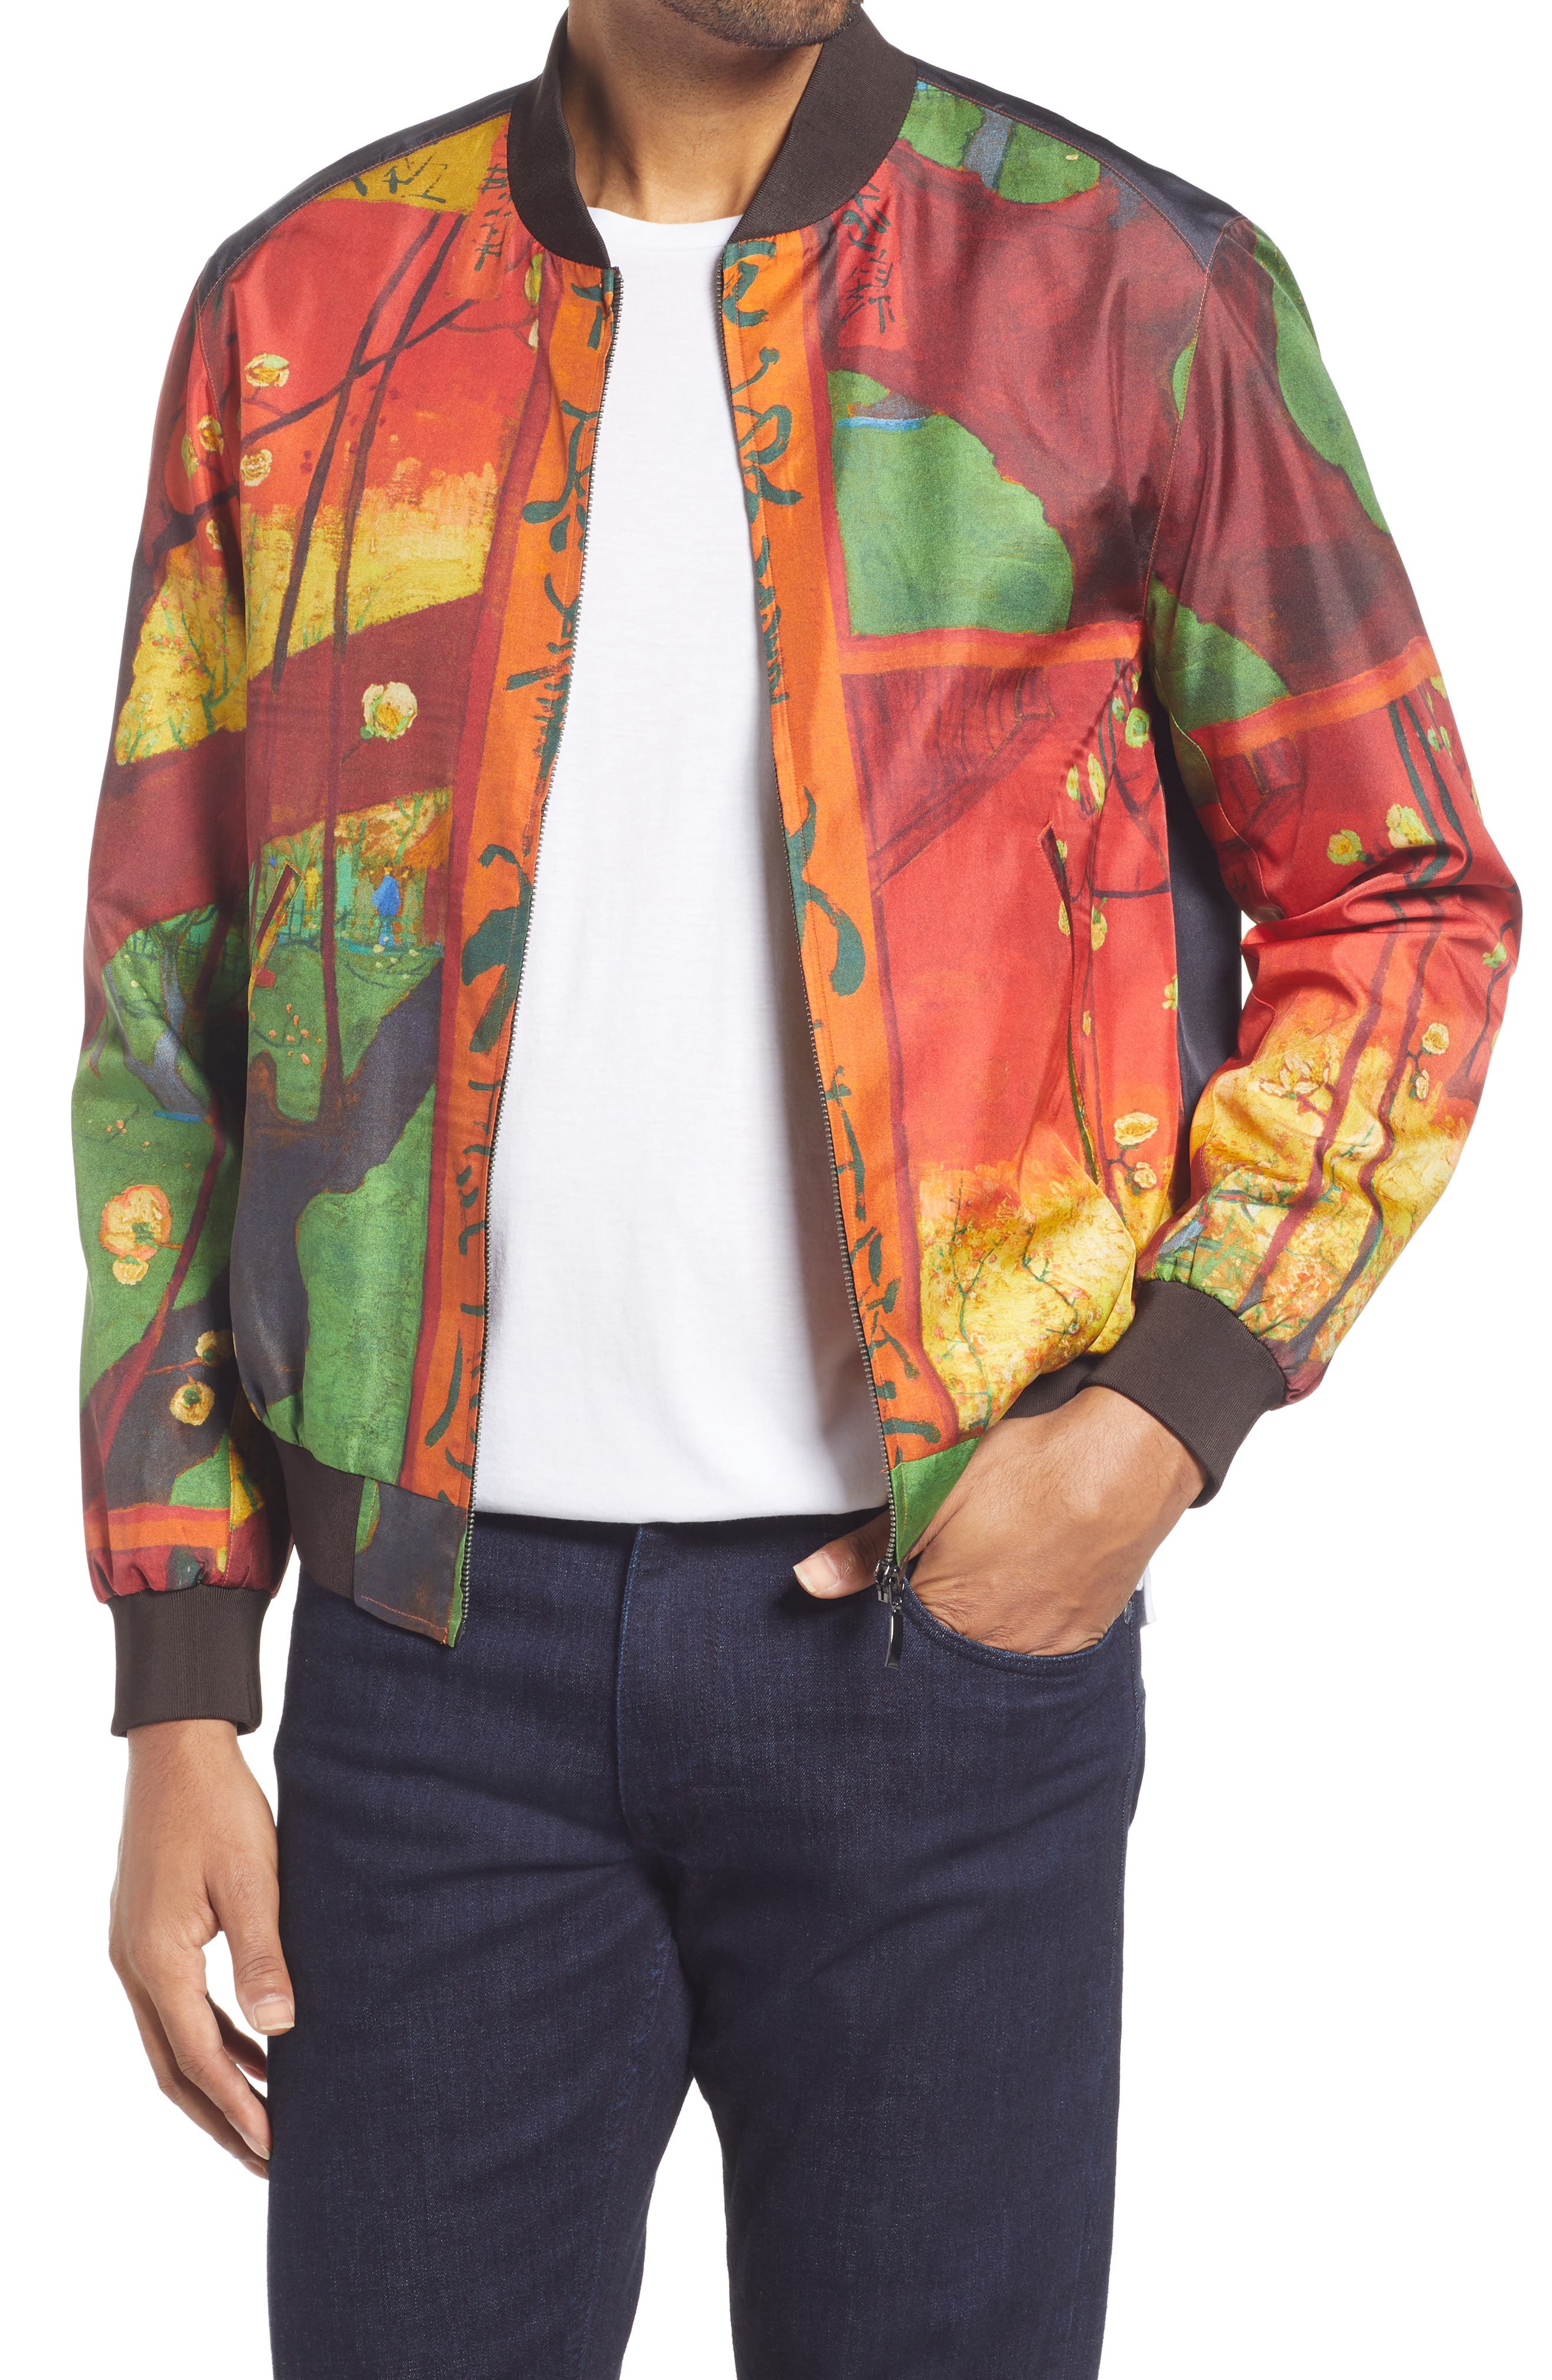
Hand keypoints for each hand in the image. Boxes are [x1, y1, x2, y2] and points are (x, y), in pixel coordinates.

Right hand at [109, 1718, 294, 2176]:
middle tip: (267, 2161)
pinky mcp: (147, 1931)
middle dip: (220, 2118)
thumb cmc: (218, 1805)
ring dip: (214, 2082)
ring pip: (171, 2041)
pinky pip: (175, 2006)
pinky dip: (209, 2037)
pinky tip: (250, 2048)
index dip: (239, 2108)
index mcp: (156, 1957)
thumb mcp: (252, 1879)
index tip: (275, 2149)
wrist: (177, 1747)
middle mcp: (134, 1963)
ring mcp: (134, 1949)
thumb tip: (282, 2032)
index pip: (198, 2058)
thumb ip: (263, 1957)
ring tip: (264, 2118)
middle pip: (174, 2068)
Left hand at [794, 1386, 1204, 1653]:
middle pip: (947, 1661)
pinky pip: (1042, 1650)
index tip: (894, 1593)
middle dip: (933, 1631)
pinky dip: (1025, 1626)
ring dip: (980, 1630)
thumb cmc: (1033, 1467)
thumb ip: (870, 1546)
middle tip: (944, 1578)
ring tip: (986, 1578)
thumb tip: (811, 1581)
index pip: (899, 1647)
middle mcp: (1004, 1648)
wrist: (1129, 1454)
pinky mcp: (1087, 1633)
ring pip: (994, 1657)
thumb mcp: (933, 1490)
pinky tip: (1023, 1587)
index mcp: (954, 1617)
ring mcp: (1052, 1646)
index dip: (890, 1617)